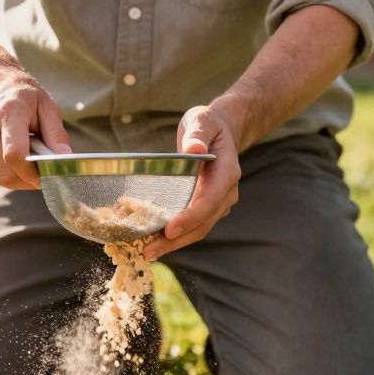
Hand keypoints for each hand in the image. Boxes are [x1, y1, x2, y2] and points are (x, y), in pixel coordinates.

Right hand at [0, 64, 71, 189]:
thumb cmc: (22, 95)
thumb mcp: (46, 105)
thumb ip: (56, 134)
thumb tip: (65, 160)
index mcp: (7, 113)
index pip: (14, 155)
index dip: (33, 173)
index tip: (48, 175)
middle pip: (7, 173)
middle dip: (28, 180)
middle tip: (43, 174)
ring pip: (0, 178)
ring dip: (19, 179)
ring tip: (30, 162)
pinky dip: (7, 174)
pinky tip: (14, 159)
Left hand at [143, 105, 241, 259]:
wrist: (220, 132)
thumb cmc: (208, 125)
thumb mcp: (202, 121)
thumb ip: (198, 134)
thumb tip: (194, 149)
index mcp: (227, 173)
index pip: (210, 200)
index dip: (191, 217)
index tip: (170, 229)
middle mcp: (225, 193)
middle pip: (203, 223)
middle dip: (177, 240)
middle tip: (148, 251)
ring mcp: (218, 203)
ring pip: (198, 230)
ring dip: (173, 243)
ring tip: (146, 253)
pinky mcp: (207, 208)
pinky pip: (192, 226)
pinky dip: (175, 236)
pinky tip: (154, 243)